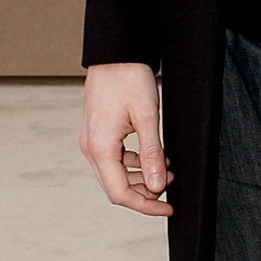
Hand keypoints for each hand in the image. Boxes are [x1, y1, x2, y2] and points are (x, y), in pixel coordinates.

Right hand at [80, 61, 171, 216]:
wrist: (115, 54)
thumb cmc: (129, 79)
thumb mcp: (147, 117)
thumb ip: (152, 154)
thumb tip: (157, 186)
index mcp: (100, 147)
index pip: (120, 193)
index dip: (145, 205)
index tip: (167, 207)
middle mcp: (90, 148)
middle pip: (116, 187)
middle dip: (145, 192)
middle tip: (170, 186)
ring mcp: (91, 141)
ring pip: (115, 174)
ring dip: (140, 177)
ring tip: (166, 169)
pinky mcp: (96, 134)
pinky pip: (113, 159)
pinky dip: (133, 163)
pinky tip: (152, 156)